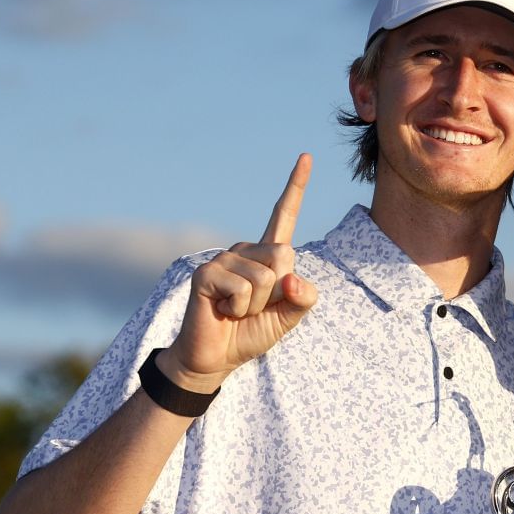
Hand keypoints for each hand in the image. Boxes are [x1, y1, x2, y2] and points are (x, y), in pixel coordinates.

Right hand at [164, 154, 319, 391]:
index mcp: (267, 255)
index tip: (306, 156)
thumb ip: (304, 297)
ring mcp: (224, 259)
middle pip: (285, 256)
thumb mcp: (289, 317)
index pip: (284, 216)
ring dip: (257, 305)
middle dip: (278, 292)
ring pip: (265, 278)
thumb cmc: (252, 332)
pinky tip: (223, 311)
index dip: (295, 187)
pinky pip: (243, 288)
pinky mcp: (207, 273)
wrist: (217, 357)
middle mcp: (245, 250)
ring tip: (237, 311)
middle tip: (254, 308)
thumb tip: (291, 278)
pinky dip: (240, 308)